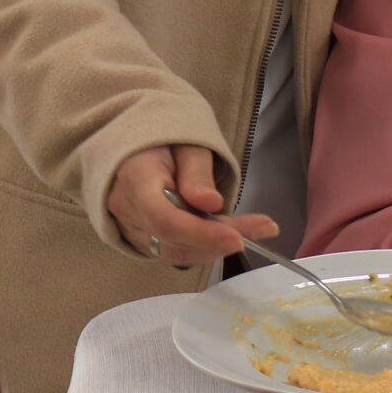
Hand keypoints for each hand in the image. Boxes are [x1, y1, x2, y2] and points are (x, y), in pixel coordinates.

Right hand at [106, 145, 276, 267]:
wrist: (136, 148)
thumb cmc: (165, 140)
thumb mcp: (187, 144)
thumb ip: (197, 173)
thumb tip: (211, 204)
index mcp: (135, 178)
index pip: (164, 219)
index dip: (201, 233)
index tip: (238, 237)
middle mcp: (128, 210)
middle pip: (174, 240)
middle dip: (219, 240)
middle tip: (263, 227)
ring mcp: (132, 228)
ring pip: (176, 252)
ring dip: (217, 246)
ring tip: (254, 229)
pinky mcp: (143, 239)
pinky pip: (175, 251)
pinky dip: (205, 246)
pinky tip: (230, 233)